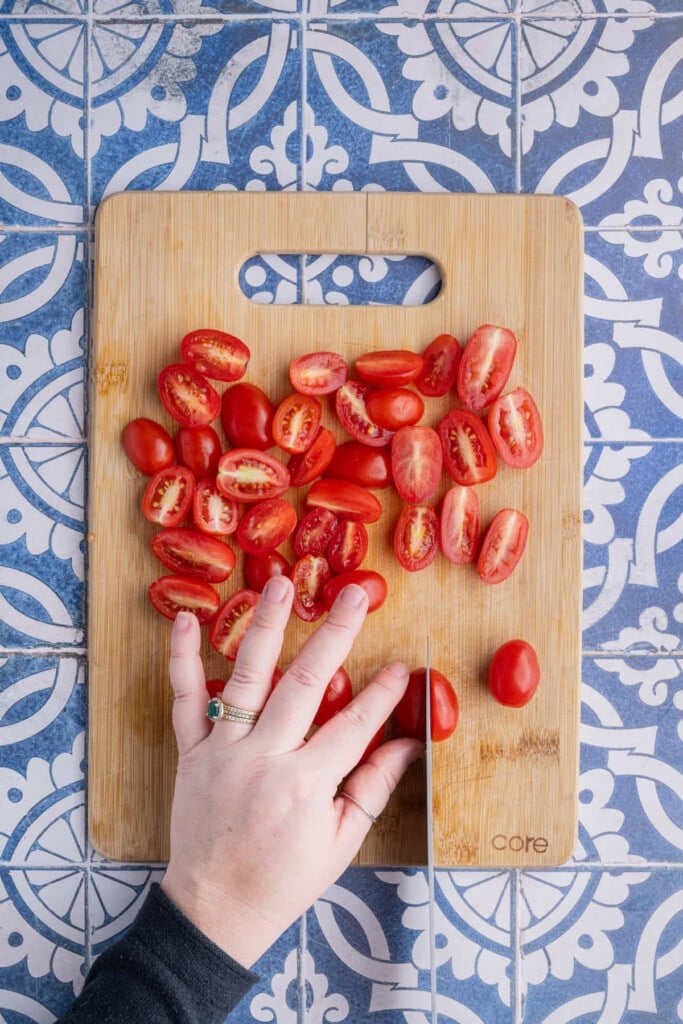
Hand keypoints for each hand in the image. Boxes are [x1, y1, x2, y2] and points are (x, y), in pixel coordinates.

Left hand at [160, 576, 423, 966]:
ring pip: (246, 677)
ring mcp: (222, 752)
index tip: (403, 665)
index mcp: (306, 785)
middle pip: (305, 683)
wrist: (217, 908)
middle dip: (336, 635)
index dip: (383, 693)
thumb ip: (374, 787)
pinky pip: (183, 700)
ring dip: (264, 625)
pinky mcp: (190, 753)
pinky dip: (182, 659)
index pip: (354, 725)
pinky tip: (189, 621)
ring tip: (279, 585)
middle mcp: (264, 759)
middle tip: (355, 596)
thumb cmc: (286, 879)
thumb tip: (410, 744)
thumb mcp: (342, 842)